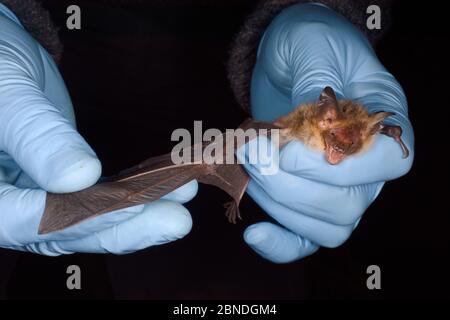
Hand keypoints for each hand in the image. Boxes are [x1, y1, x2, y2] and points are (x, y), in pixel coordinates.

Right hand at [0, 8, 197, 254]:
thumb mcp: (8, 91)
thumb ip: (37, 135)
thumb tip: (80, 178)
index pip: (20, 219)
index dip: (79, 217)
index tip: (130, 204)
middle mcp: (2, 204)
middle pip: (61, 231)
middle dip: (124, 226)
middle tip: (178, 220)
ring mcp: (29, 198)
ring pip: (84, 222)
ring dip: (137, 216)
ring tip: (182, 199)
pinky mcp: (56, 187)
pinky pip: (92, 202)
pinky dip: (128, 198)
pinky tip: (167, 192)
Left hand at [240, 3, 413, 261]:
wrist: (288, 62)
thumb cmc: (309, 47)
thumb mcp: (314, 47)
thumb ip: (316, 81)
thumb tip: (310, 127)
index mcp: (386, 122)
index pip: (388, 163)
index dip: (338, 166)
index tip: (287, 151)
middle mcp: (370, 165)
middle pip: (349, 203)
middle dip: (292, 186)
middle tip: (254, 154)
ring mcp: (340, 188)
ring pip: (326, 227)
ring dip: (280, 205)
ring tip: (250, 168)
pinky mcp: (308, 200)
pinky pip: (304, 240)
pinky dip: (279, 244)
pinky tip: (252, 231)